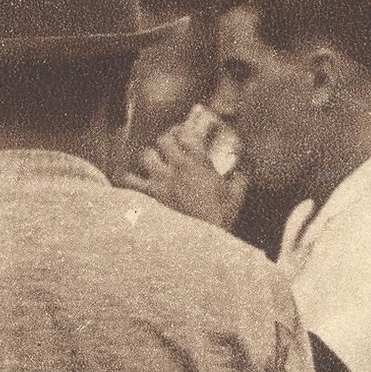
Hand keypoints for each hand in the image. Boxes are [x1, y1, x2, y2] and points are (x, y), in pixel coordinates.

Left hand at [123, 128, 248, 230]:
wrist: (201, 241)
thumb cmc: (220, 219)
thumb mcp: (236, 197)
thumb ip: (239, 181)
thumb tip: (241, 174)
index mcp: (199, 163)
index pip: (187, 134)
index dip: (185, 130)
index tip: (185, 133)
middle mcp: (177, 167)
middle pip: (163, 139)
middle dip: (166, 140)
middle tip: (169, 145)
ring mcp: (160, 181)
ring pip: (145, 155)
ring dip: (149, 157)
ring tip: (153, 162)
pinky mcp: (149, 196)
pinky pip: (129, 180)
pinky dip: (129, 179)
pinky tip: (133, 180)